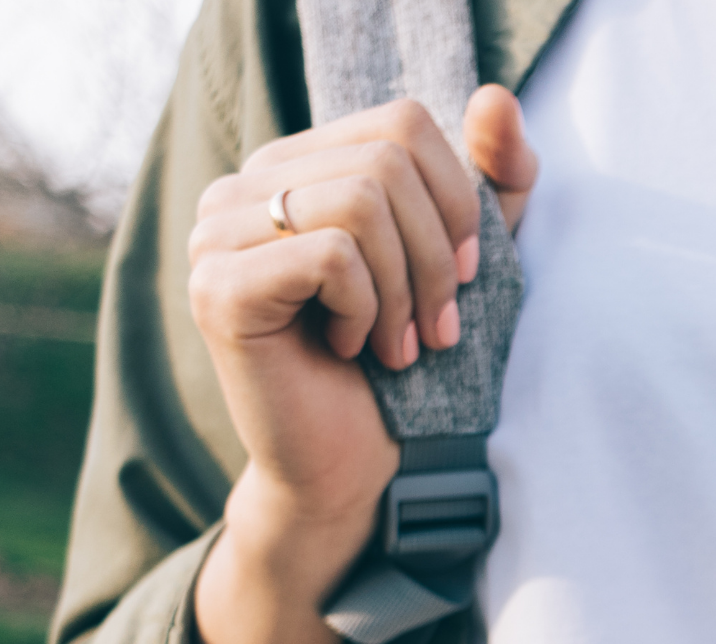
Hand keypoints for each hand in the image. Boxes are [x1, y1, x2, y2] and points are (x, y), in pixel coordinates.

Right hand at [185, 88, 539, 643]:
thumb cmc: (412, 372)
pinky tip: (355, 351)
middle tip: (438, 327)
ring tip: (401, 346)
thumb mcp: (469, 267)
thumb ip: (493, 184)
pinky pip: (329, 254)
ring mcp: (218, 233)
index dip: (458, 200)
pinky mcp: (218, 289)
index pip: (403, 123)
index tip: (464, 279)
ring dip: (405, 288)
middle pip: (386, 158)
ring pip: (360, 199)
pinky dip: (367, 309)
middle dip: (437, 253)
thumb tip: (498, 97)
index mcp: (300, 168)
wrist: (357, 474)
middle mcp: (245, 187)